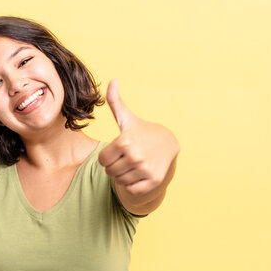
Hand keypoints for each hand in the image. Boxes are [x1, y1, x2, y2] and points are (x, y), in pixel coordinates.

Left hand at [98, 79, 179, 204]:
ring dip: (124, 175)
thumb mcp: (127, 117)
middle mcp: (136, 156)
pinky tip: (140, 173)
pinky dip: (133, 184)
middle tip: (127, 157)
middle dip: (115, 166)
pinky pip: (131, 189)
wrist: (168, 144)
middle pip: (109, 171)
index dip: (107, 156)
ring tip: (134, 164)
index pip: (102, 160)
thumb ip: (115, 101)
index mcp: (125, 141)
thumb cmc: (140, 131)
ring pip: (120, 181)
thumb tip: (112, 80)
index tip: (118, 150)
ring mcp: (145, 169)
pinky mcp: (153, 180)